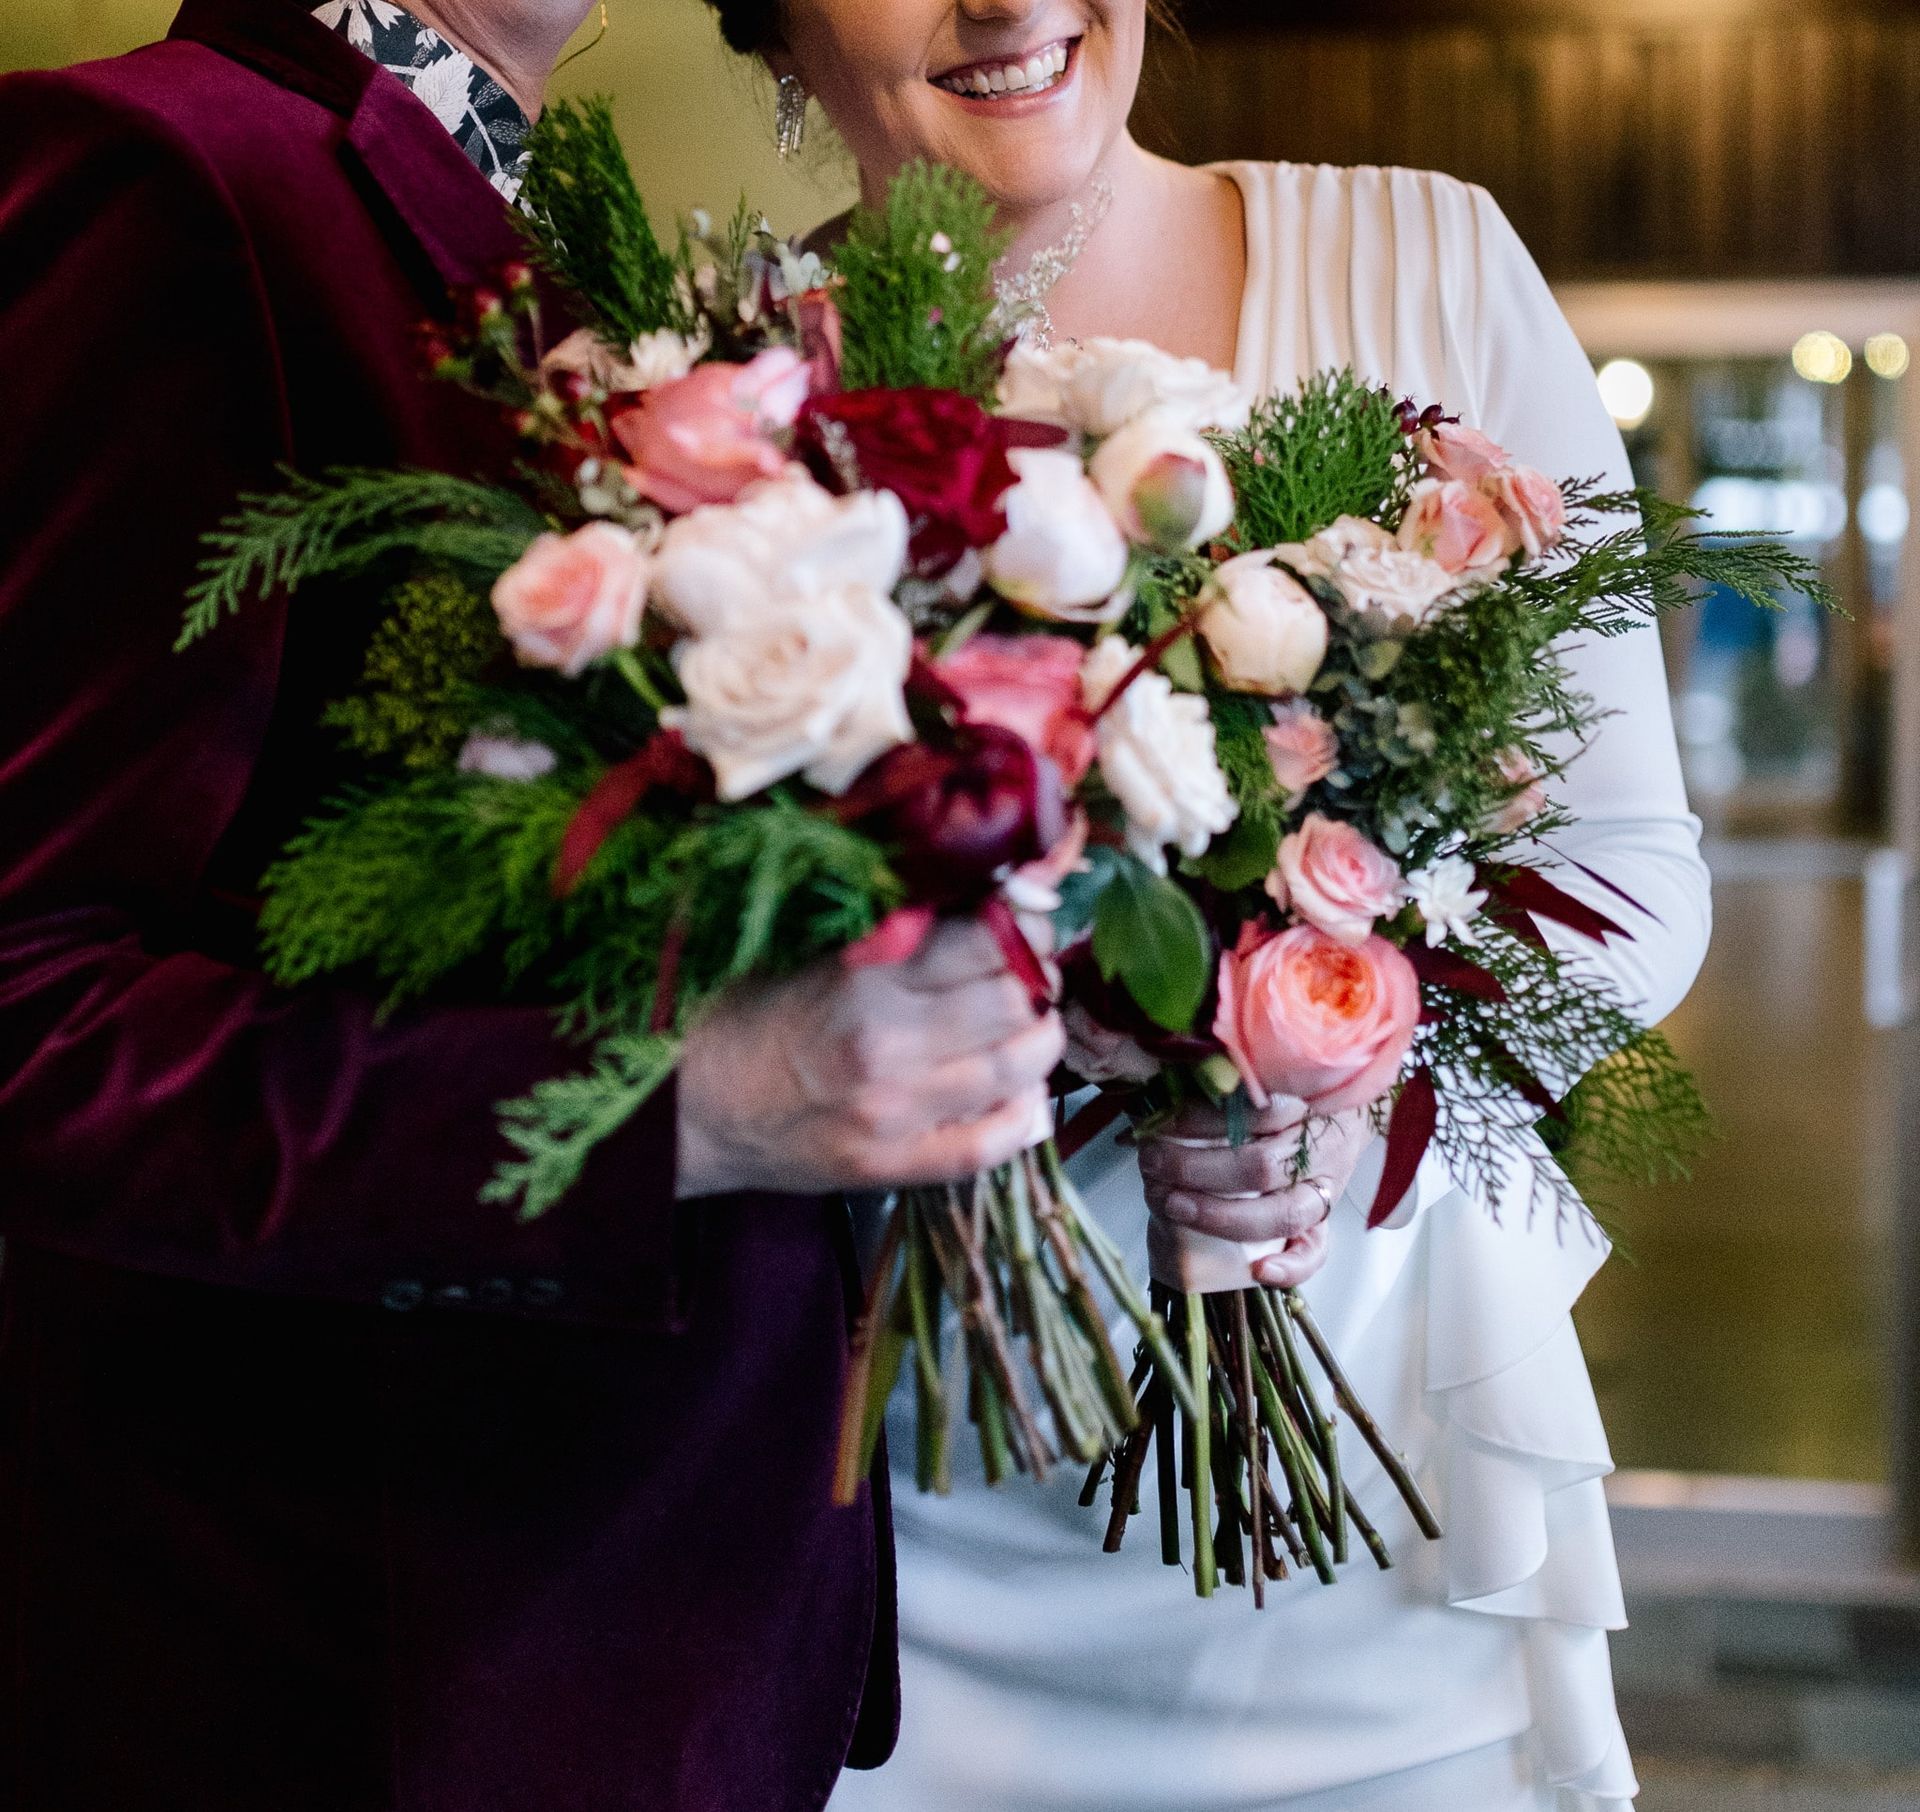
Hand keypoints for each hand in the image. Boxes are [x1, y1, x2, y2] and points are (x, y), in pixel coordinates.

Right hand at [675, 919, 1064, 1198]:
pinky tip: (1016, 1089)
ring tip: (1027, 1022)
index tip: (1024, 916)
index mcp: (862, 979)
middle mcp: (888, 1047)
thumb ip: (890, 931)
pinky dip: (1022, 1111)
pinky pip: (992, 1143)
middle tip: (1028, 968)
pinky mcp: (894, 1167)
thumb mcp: (807, 950)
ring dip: (1038, 1037)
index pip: (984, 939)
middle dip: (1036, 976)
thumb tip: (983, 898)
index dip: (1022, 922)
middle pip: (1014, 1001)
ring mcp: (896, 1115)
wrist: (686, 1108)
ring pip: (1018, 1067)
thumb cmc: (742, 1014)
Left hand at [1137, 1098, 1374, 1287]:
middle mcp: (1317, 1149)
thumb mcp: (1262, 1082)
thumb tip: (1145, 1111)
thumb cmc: (1290, 1097)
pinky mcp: (1324, 1222)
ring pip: (1283, 1214)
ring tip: (1172, 1205)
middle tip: (1152, 1163)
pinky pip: (1315, 1252)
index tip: (1158, 1123)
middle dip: (1197, 1171)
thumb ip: (1214, 1092)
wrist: (1348, 1111)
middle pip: (1260, 1167)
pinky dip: (1290, 1268)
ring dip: (1221, 1217)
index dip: (1200, 1119)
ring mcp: (1324, 1188)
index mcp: (1302, 1105)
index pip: (1253, 1111)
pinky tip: (1258, 1272)